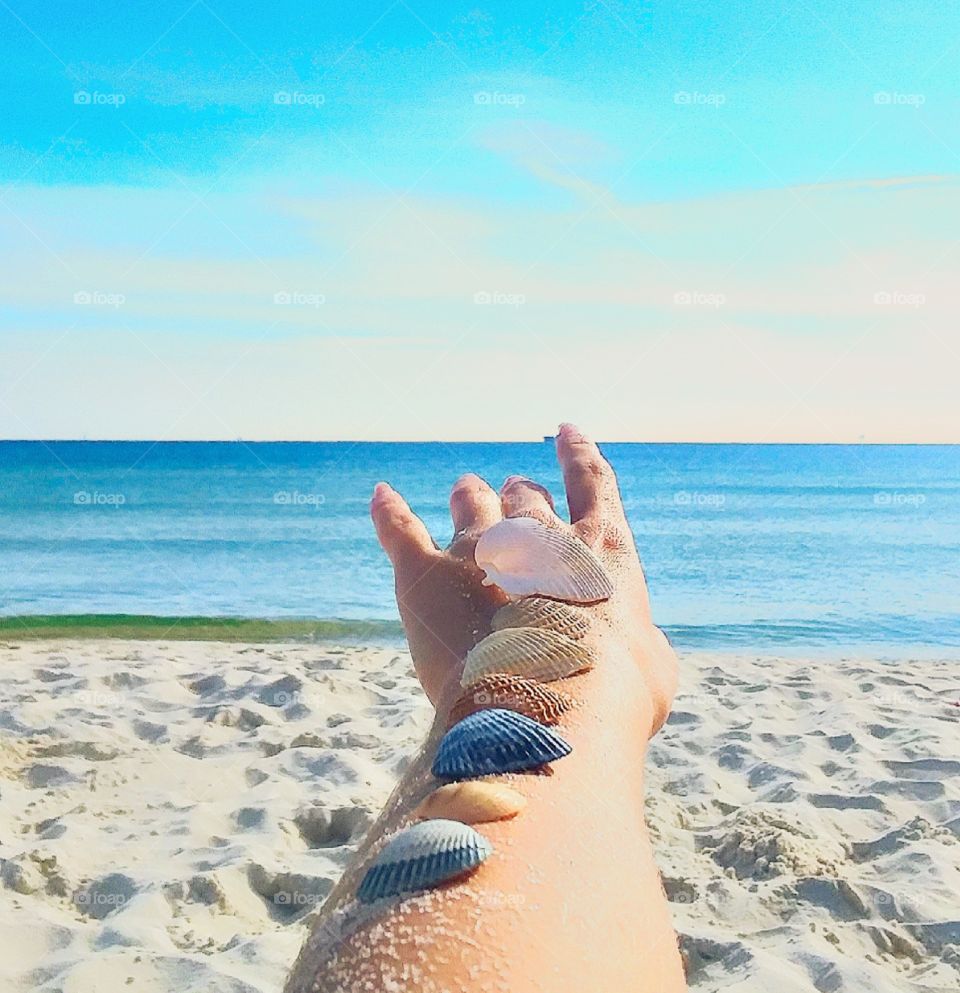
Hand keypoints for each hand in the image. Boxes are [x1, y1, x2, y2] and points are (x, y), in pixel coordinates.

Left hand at [370, 423, 677, 732]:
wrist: (549, 705)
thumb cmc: (614, 693)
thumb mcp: (650, 668)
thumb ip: (638, 644)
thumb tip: (638, 645)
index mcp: (599, 549)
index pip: (593, 484)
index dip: (579, 454)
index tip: (568, 432)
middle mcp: (537, 534)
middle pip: (525, 497)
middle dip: (520, 492)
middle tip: (513, 488)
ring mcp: (478, 547)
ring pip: (470, 502)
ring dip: (469, 494)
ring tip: (466, 488)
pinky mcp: (425, 574)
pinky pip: (401, 528)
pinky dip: (390, 511)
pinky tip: (382, 495)